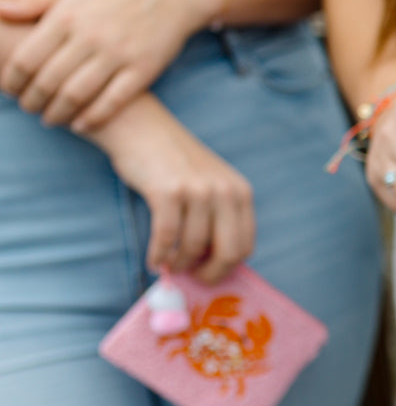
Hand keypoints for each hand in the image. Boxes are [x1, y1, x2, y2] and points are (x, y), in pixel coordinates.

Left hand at [0, 0, 223, 129]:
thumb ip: (36, 2)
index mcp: (68, 15)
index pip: (27, 57)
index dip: (12, 80)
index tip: (10, 89)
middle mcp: (90, 36)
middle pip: (48, 80)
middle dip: (32, 101)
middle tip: (29, 108)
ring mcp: (118, 55)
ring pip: (76, 95)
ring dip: (58, 113)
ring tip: (51, 119)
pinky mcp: (143, 70)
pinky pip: (113, 102)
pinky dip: (92, 118)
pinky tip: (80, 124)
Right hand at [94, 102, 253, 282]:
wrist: (141, 129)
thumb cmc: (174, 164)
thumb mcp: (211, 184)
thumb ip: (218, 217)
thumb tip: (213, 264)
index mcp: (241, 193)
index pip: (245, 244)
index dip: (227, 267)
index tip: (209, 274)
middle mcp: (225, 192)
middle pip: (228, 252)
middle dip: (209, 273)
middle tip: (191, 277)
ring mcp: (198, 191)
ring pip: (193, 247)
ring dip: (178, 263)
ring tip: (168, 264)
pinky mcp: (168, 192)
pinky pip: (166, 238)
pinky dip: (158, 255)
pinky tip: (154, 260)